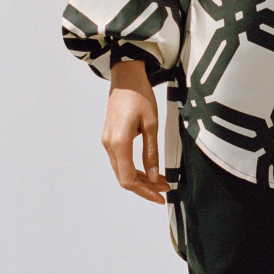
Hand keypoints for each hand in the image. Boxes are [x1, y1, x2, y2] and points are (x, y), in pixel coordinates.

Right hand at [101, 60, 170, 203]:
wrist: (125, 76)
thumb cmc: (140, 95)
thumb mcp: (151, 123)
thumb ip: (151, 152)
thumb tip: (154, 176)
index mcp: (119, 143)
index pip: (128, 179)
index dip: (145, 191)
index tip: (161, 196)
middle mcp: (109, 145)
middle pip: (124, 178)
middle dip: (145, 187)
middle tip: (166, 189)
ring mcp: (107, 141)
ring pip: (122, 170)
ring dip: (141, 178)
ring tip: (161, 180)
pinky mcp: (110, 137)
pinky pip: (120, 160)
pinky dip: (134, 168)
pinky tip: (149, 169)